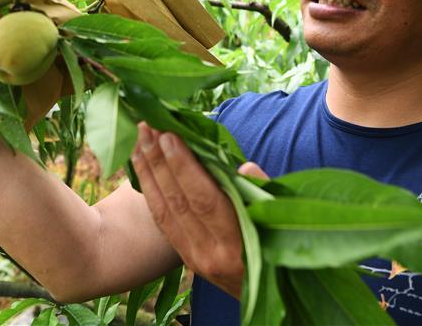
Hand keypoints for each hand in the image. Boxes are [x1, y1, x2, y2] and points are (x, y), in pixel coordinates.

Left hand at [131, 122, 267, 298]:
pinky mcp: (186, 258)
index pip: (205, 200)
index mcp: (240, 245)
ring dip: (149, 171)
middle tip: (147, 127)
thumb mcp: (283, 220)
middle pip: (178, 202)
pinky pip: (162, 221)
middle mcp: (212, 254)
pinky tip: (141, 166)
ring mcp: (195, 259)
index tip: (169, 136)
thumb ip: (263, 194)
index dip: (185, 168)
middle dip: (160, 161)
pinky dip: (150, 190)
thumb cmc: (283, 247)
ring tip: (138, 138)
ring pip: (164, 210)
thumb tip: (244, 167)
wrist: (270, 294)